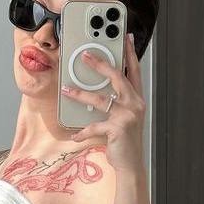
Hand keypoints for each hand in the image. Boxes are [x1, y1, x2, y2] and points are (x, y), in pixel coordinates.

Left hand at [61, 33, 145, 173]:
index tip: (125, 38)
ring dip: (80, 94)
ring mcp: (128, 116)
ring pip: (101, 99)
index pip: (135, 71)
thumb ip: (116, 102)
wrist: (131, 165)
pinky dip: (82, 132)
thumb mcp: (124, 117)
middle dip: (100, 64)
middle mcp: (135, 105)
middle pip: (118, 77)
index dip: (130, 53)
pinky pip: (94, 126)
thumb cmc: (125, 140)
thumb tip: (97, 89)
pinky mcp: (118, 129)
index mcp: (137, 99)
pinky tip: (74, 136)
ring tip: (66, 90)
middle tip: (85, 55)